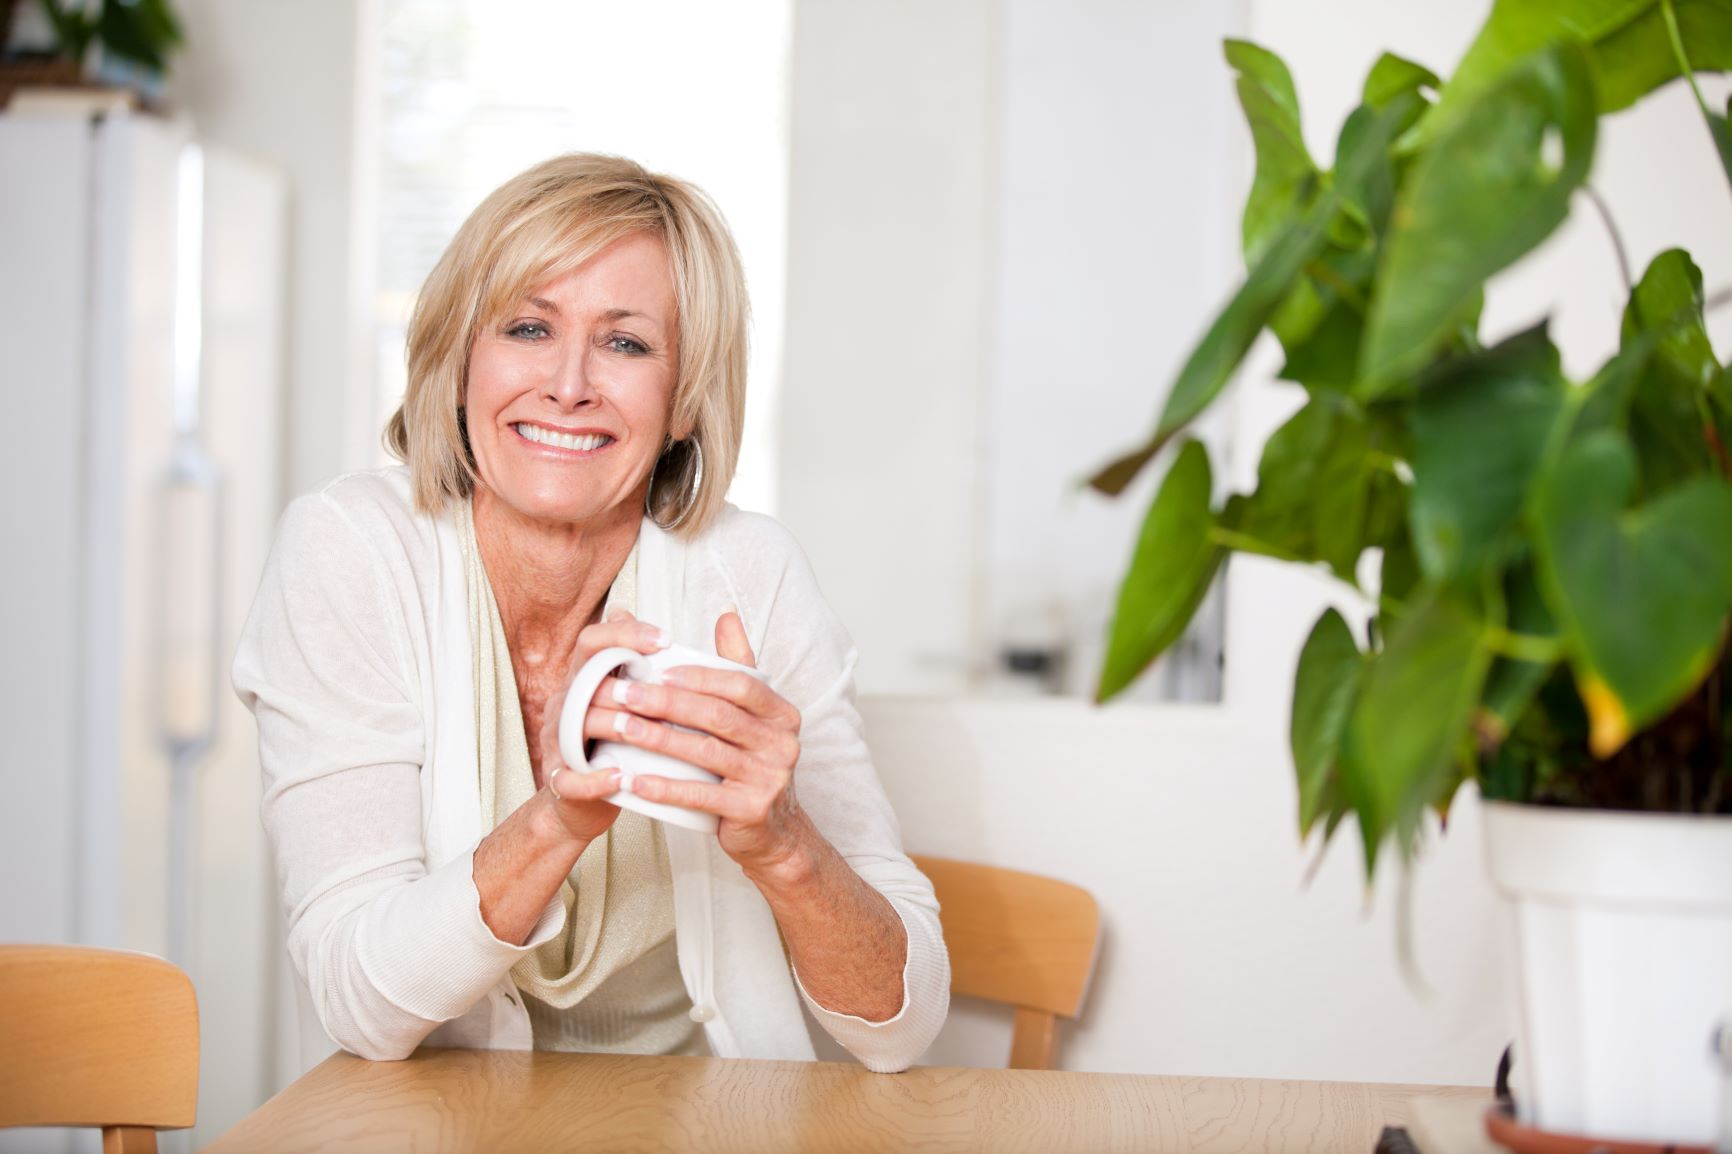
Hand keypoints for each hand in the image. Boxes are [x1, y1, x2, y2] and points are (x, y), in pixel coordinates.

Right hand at [535, 608, 669, 844]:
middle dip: (623, 679)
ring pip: (574, 723)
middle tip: (660, 685)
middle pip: (584, 677)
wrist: (586, 801)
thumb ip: (643, 672)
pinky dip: (594, 779)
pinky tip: (620, 776)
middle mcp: (567, 703)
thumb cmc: (617, 747)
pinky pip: (569, 778)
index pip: (594, 641)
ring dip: (612, 724)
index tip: (665, 639)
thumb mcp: (631, 704)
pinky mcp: (561, 779)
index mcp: (585, 679)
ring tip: (646, 728)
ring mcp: (560, 741)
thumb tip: (666, 635)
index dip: (625, 635)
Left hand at [589, 611, 811, 877]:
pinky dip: (665, 786)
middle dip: (667, 702)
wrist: (774, 833)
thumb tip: (726, 614)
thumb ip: (739, 667)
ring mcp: (770, 778)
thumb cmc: (752, 766)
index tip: (656, 668)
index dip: (699, 675)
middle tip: (624, 693)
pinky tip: (634, 779)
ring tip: (620, 728)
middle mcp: (782, 743)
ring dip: (658, 739)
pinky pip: (701, 795)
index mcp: (782, 714)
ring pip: (706, 752)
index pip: (741, 684)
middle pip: (718, 715)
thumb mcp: (755, 716)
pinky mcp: (752, 811)